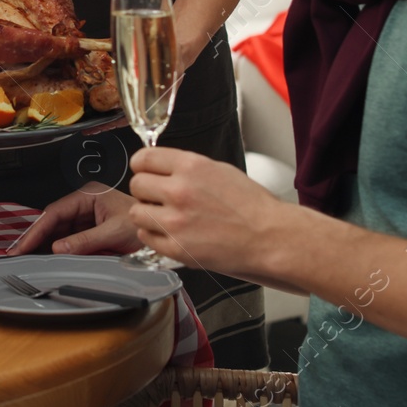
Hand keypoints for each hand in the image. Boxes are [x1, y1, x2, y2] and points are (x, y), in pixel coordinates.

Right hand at [7, 187, 142, 255]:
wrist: (164, 231)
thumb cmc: (146, 225)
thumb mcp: (115, 233)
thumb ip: (86, 240)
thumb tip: (59, 248)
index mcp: (89, 195)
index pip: (55, 212)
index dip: (37, 230)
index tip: (24, 245)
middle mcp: (85, 204)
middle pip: (53, 222)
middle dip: (36, 238)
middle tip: (18, 254)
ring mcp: (87, 217)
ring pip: (59, 232)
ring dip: (45, 245)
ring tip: (27, 258)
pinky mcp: (90, 231)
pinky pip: (69, 240)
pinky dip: (57, 250)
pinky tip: (46, 258)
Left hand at [126, 147, 286, 274]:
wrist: (270, 237)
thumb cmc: (252, 206)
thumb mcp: (219, 170)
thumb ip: (186, 168)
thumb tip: (162, 167)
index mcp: (190, 167)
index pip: (143, 159)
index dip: (142, 166)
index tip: (144, 171)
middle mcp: (179, 191)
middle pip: (136, 185)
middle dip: (145, 191)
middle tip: (158, 198)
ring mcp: (176, 221)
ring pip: (136, 212)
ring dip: (147, 214)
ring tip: (164, 217)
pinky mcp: (177, 248)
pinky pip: (146, 237)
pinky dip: (154, 235)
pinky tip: (170, 233)